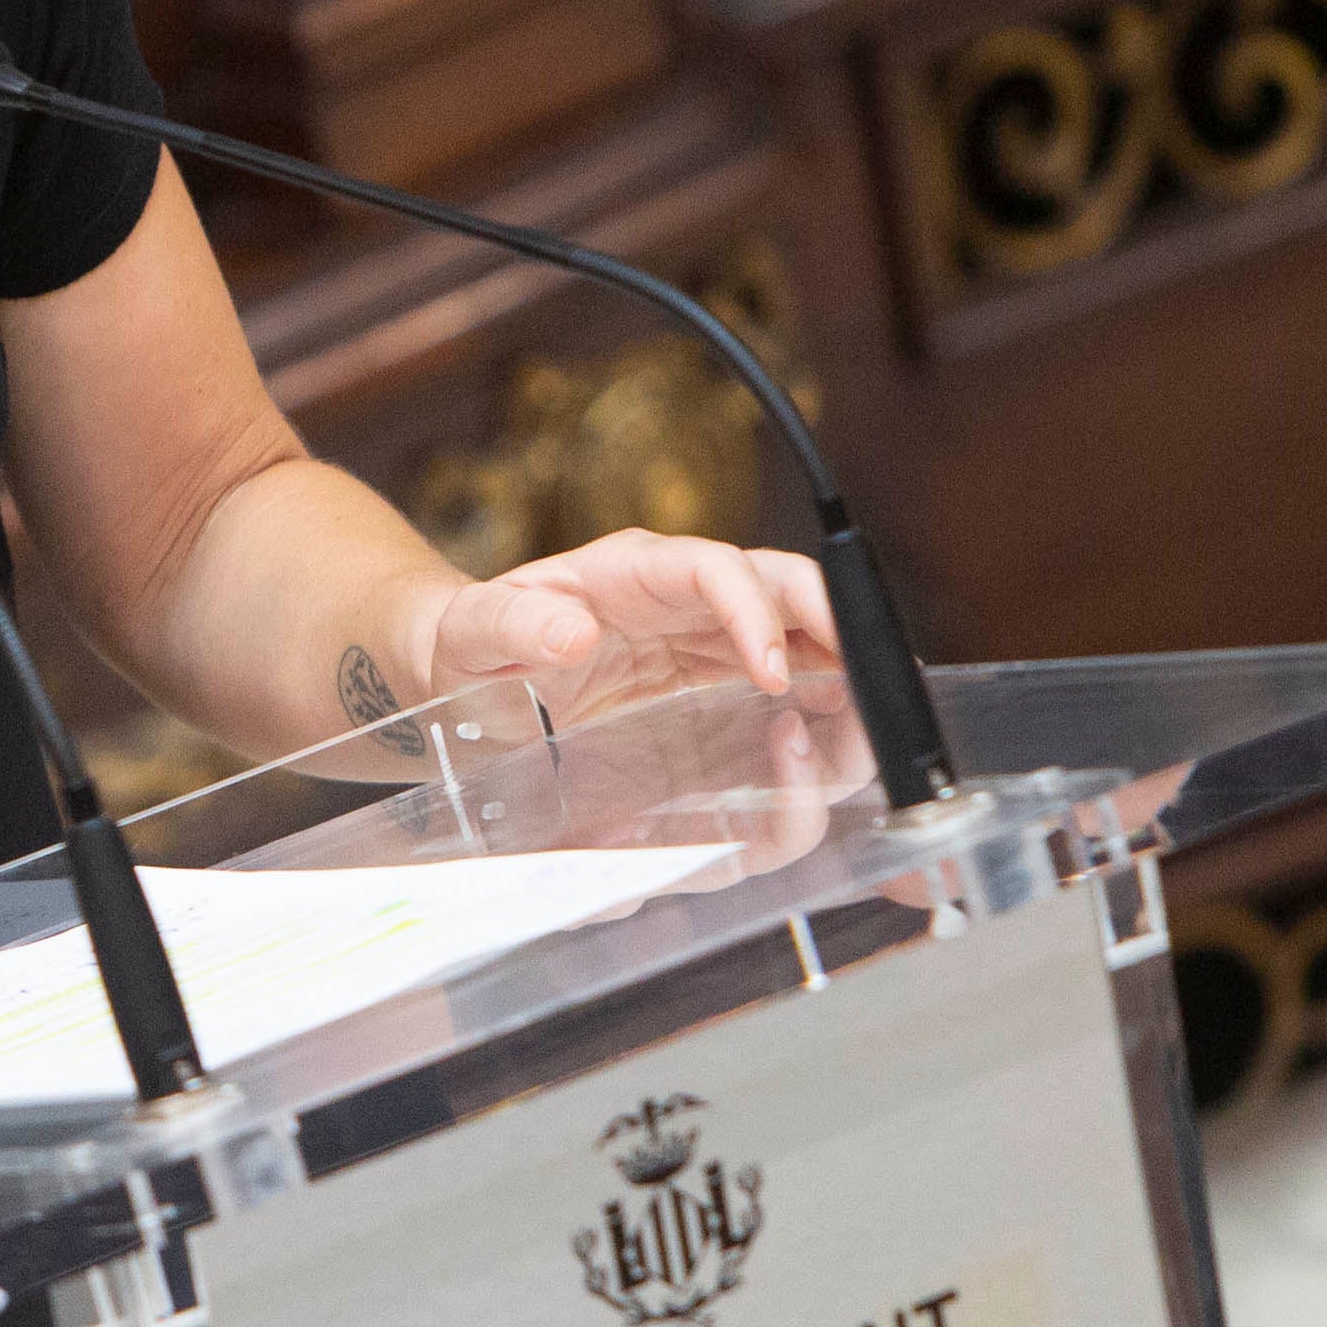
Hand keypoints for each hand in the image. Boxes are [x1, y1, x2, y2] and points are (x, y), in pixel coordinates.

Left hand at [420, 529, 845, 724]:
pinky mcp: (709, 685)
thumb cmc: (469, 644)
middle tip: (865, 697)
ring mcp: (704, 640)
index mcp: (633, 571)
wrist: (461, 670)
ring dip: (841, 682)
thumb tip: (569, 633)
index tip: (771, 672)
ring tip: (860, 736)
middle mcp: (683, 599)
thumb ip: (514, 627)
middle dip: (837, 635)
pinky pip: (781, 689)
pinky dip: (814, 717)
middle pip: (788, 593)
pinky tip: (823, 757)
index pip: (719, 569)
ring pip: (801, 642)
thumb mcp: (473, 633)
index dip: (757, 613)